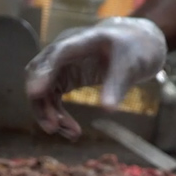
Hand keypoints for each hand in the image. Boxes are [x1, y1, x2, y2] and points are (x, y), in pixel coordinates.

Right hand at [24, 17, 166, 139]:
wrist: (140, 45)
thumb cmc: (136, 48)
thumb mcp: (132, 65)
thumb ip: (117, 85)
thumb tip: (107, 110)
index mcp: (81, 41)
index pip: (55, 55)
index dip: (42, 72)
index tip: (35, 93)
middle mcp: (64, 52)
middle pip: (38, 75)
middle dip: (41, 102)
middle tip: (53, 128)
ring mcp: (62, 66)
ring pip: (42, 92)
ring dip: (50, 114)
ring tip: (72, 134)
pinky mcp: (65, 79)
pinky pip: (52, 100)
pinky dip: (58, 116)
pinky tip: (71, 131)